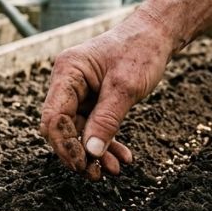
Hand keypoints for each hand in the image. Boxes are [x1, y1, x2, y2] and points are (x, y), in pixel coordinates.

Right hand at [40, 9, 176, 180]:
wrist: (157, 35)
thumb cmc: (140, 51)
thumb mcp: (125, 88)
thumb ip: (106, 120)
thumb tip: (90, 152)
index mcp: (68, 72)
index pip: (54, 116)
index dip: (65, 144)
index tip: (83, 163)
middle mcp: (68, 82)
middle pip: (62, 127)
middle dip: (78, 152)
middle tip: (96, 175)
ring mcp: (80, 91)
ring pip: (79, 130)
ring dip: (95, 151)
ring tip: (113, 169)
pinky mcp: (93, 98)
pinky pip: (93, 125)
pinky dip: (105, 141)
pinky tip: (120, 156)